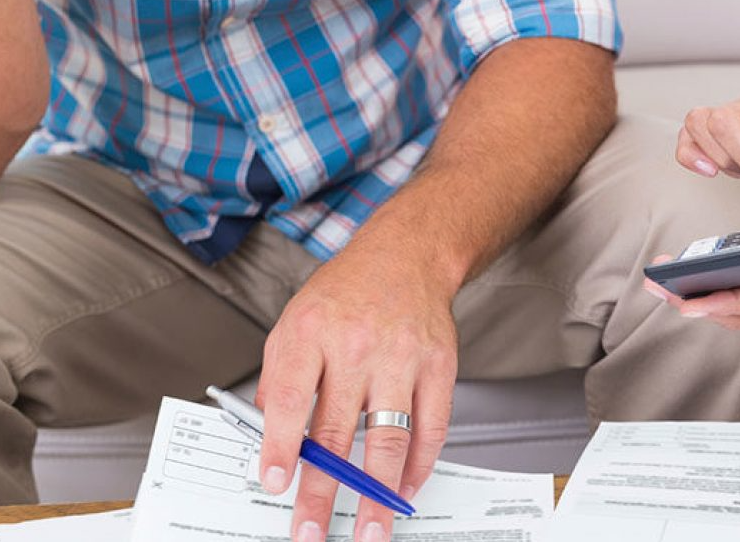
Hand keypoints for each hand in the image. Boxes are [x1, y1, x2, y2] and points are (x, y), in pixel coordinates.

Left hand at [255, 246, 457, 541]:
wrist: (406, 257)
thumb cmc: (345, 293)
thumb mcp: (293, 323)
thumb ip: (279, 381)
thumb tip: (270, 442)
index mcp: (311, 332)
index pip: (291, 398)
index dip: (281, 445)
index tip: (275, 483)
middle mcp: (357, 345)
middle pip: (338, 430)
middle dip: (323, 490)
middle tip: (310, 530)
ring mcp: (402, 356)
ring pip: (390, 437)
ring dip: (379, 492)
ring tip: (371, 529)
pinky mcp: (439, 365)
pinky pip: (432, 427)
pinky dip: (420, 465)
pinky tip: (405, 488)